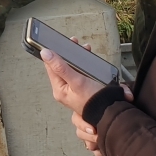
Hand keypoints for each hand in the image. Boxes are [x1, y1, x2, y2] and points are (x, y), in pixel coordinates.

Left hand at [41, 40, 132, 155]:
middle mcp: (65, 90)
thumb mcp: (77, 81)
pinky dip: (86, 66)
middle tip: (76, 44)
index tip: (63, 42)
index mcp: (59, 89)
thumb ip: (61, 67)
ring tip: (86, 49)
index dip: (55, 52)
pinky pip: (81, 74)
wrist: (112, 114)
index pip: (51, 66)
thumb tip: (44, 53)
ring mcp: (75, 90)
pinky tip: (92, 61)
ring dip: (79, 58)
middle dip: (70, 54)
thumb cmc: (94, 101)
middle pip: (62, 66)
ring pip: (73, 69)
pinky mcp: (85, 89)